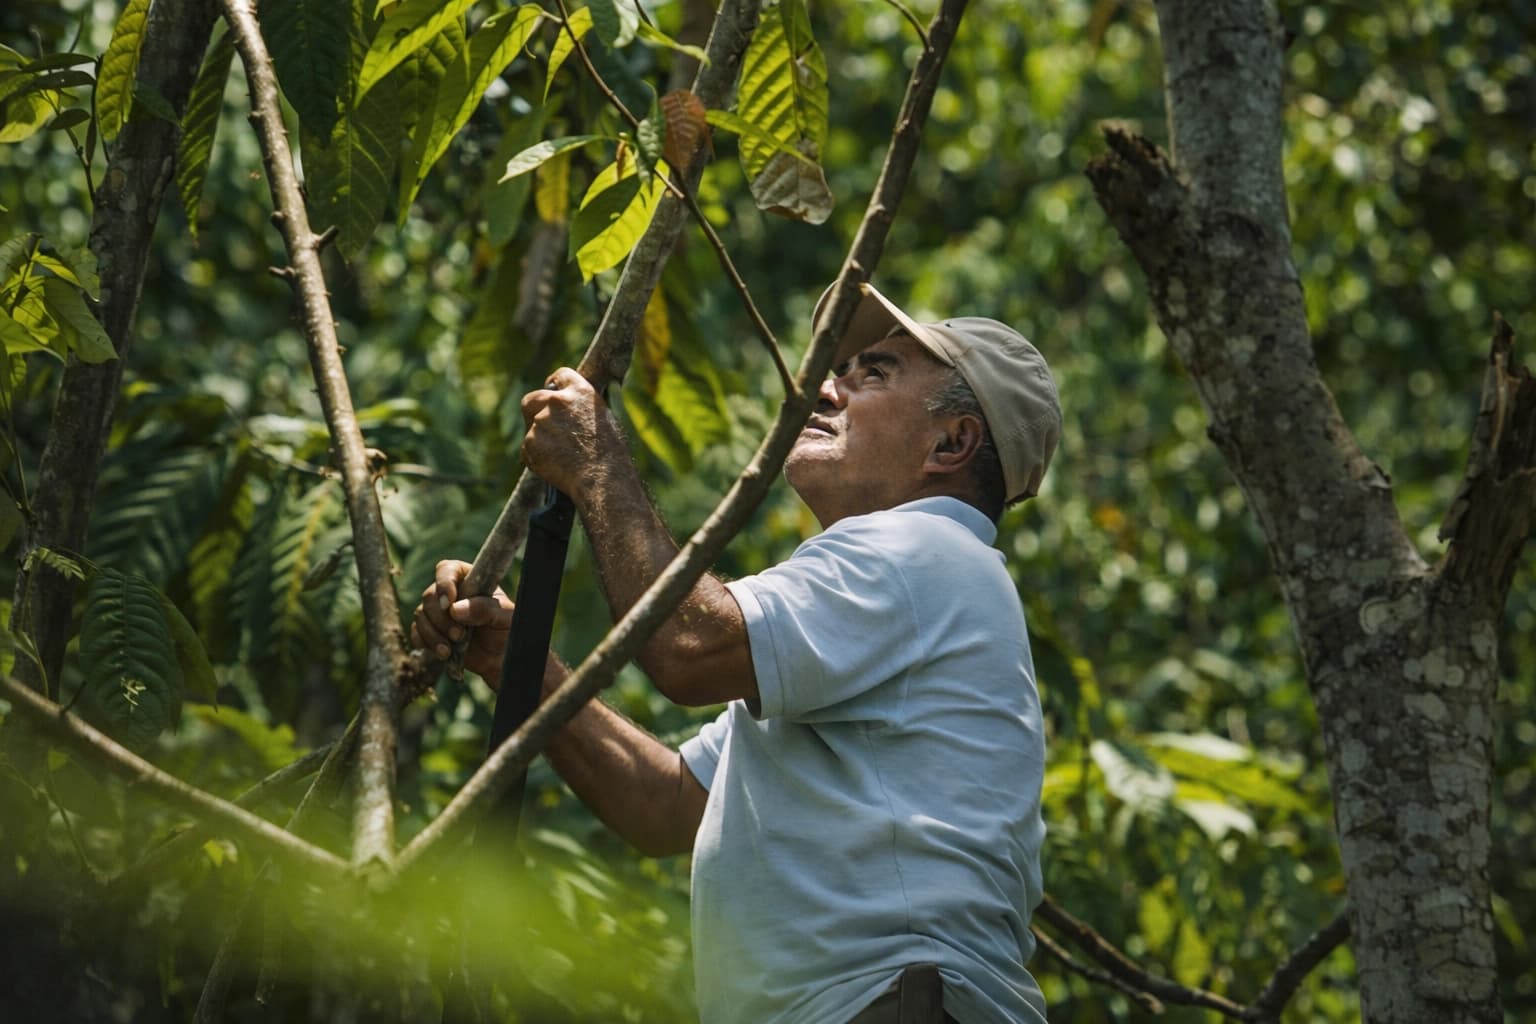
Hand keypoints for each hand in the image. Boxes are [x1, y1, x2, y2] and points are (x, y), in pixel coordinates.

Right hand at [411, 559, 513, 683]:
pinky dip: (425, 642)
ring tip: (448, 650)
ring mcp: (438, 611)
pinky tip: (441, 653)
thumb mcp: (505, 618)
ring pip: (421, 614)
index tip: (449, 603)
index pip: (447, 569)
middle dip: (441, 619)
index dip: (444, 583)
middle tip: (459, 635)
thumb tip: (455, 609)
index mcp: (469, 579)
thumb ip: (485, 609)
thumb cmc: (506, 631)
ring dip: (433, 634)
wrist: (499, 658)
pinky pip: (416, 632)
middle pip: (430, 596)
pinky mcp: (431, 630)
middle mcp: (450, 592)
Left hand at [520, 368, 624, 501]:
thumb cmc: (611, 453)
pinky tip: (555, 466)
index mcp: (580, 391)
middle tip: (542, 425)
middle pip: (533, 398)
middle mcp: (557, 401)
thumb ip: (588, 406)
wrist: (601, 478)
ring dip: (540, 438)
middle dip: (534, 409)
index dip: (555, 384)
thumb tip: (592, 396)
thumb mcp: (608, 419)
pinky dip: (537, 457)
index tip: (552, 392)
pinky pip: (528, 448)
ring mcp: (541, 421)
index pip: (561, 376)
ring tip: (560, 456)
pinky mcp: (530, 442)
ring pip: (531, 427)